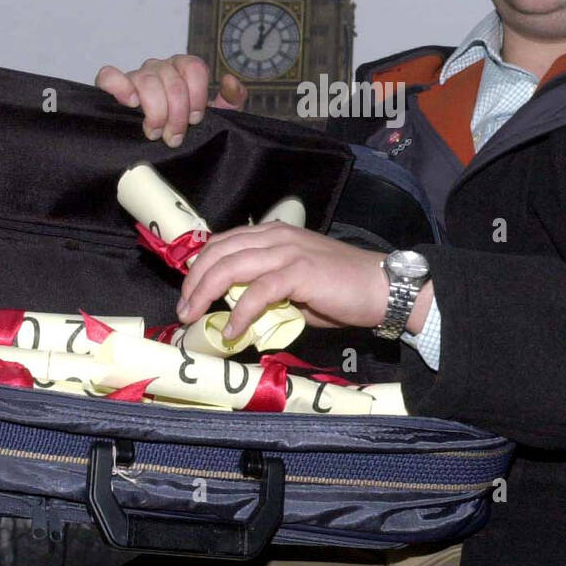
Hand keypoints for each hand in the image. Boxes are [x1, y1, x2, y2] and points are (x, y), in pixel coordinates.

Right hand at [95, 55, 247, 146]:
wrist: (160, 144)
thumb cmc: (185, 126)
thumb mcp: (216, 116)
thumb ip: (232, 99)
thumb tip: (229, 81)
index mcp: (183, 69)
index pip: (194, 67)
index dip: (198, 96)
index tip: (196, 119)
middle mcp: (160, 68)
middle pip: (172, 80)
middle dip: (177, 113)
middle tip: (175, 137)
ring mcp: (137, 75)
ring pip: (147, 82)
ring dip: (155, 111)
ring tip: (155, 132)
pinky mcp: (113, 86)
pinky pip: (110, 76)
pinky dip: (119, 86)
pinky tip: (130, 103)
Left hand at [174, 221, 389, 337]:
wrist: (381, 287)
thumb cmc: (341, 289)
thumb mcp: (296, 283)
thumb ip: (267, 289)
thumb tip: (239, 310)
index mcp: (273, 234)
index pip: (222, 243)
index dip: (199, 267)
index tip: (187, 293)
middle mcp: (275, 236)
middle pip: (218, 252)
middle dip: (193, 282)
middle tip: (184, 310)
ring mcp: (287, 252)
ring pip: (230, 267)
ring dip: (205, 294)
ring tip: (195, 317)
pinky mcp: (299, 272)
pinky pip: (258, 292)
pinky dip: (239, 312)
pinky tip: (232, 330)